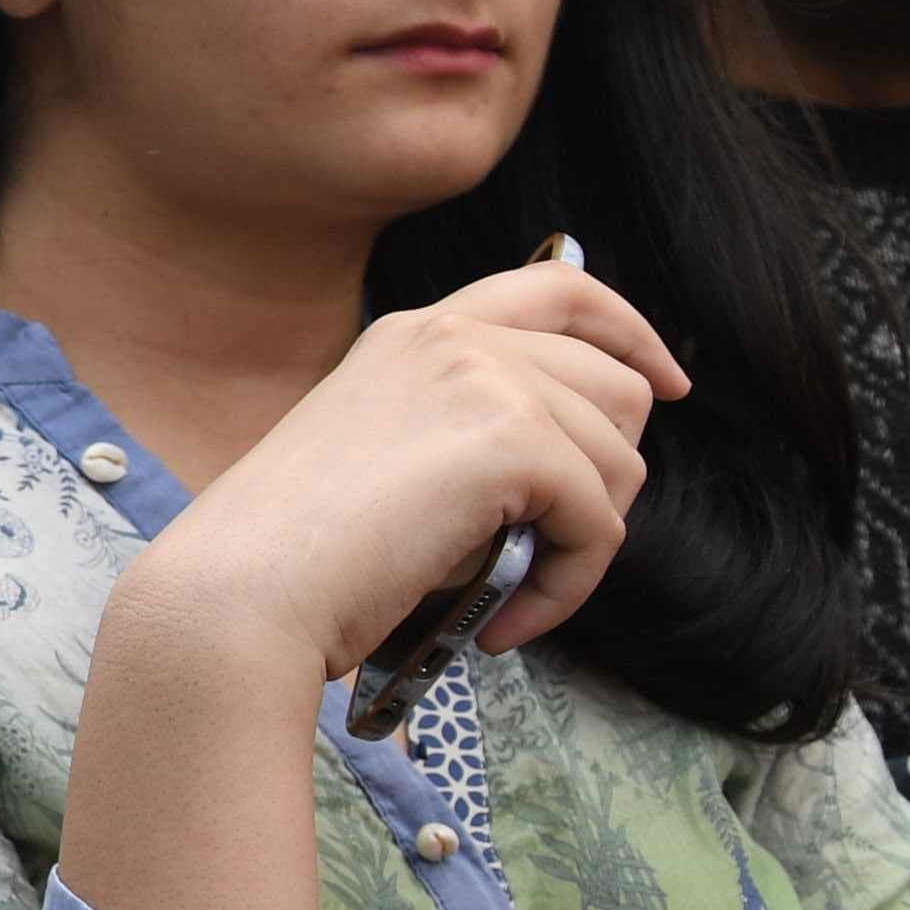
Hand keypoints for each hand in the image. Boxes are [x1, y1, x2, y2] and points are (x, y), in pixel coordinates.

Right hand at [121, 259, 684, 689]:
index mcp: (419, 332)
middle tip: (551, 543)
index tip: (666, 382)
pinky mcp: (515, 443)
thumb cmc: (292, 551)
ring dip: (581, 545)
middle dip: (610, 474)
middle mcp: (457, 337)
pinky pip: (600, 526)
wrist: (243, 587)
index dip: (631, 332)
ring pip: (620, 462)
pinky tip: (501, 621)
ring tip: (507, 594)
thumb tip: (572, 467)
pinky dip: (566, 588)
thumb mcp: (384, 451)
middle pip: (617, 385)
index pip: (562, 289)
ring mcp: (488, 381)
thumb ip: (466, 426)